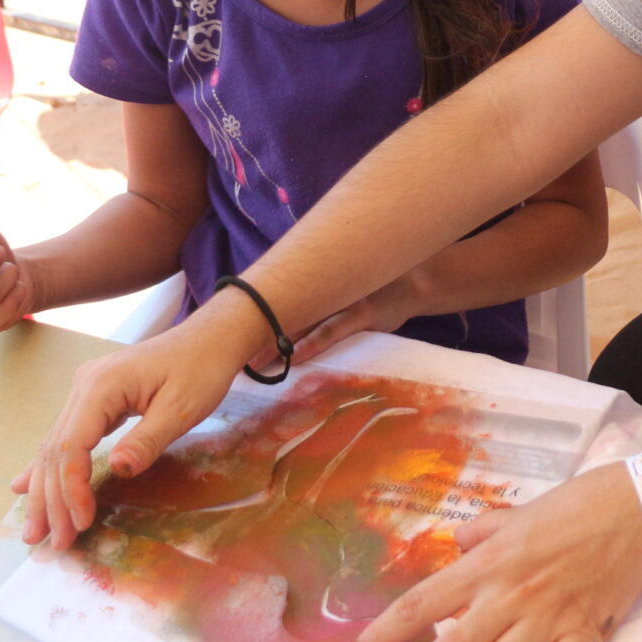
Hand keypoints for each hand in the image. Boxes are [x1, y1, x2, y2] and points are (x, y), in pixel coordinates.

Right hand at [9, 314, 245, 549]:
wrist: (210, 338)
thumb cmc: (201, 369)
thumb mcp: (182, 408)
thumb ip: (148, 440)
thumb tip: (118, 470)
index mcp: (102, 386)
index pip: (72, 446)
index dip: (72, 489)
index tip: (82, 522)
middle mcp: (84, 386)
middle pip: (56, 450)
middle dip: (51, 500)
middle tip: (51, 543)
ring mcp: (85, 390)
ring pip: (55, 446)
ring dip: (45, 490)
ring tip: (36, 530)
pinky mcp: (94, 397)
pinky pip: (66, 436)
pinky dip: (50, 465)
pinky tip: (24, 486)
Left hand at [244, 269, 429, 370]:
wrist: (415, 279)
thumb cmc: (373, 283)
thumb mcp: (340, 281)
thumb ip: (314, 290)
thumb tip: (278, 306)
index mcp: (316, 281)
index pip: (276, 295)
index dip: (252, 312)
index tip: (226, 328)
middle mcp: (326, 288)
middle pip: (283, 309)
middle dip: (257, 329)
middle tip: (231, 350)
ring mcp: (343, 300)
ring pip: (302, 322)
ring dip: (277, 343)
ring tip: (255, 362)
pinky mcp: (362, 314)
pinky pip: (331, 331)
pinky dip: (311, 344)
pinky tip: (295, 357)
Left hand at [350, 461, 641, 641]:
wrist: (639, 508)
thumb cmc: (577, 504)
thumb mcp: (519, 511)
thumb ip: (482, 532)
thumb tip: (456, 545)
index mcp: (488, 563)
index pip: (422, 602)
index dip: (385, 631)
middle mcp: (511, 594)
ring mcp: (548, 617)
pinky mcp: (585, 634)